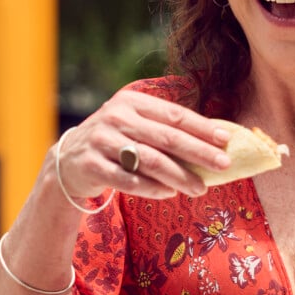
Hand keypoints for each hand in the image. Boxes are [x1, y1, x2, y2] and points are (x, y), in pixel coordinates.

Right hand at [54, 90, 231, 200]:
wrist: (68, 160)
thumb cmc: (116, 140)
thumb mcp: (135, 124)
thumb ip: (165, 128)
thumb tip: (215, 140)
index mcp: (132, 101)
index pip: (174, 114)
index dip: (202, 127)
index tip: (226, 139)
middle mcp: (116, 117)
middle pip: (166, 137)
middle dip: (199, 152)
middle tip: (224, 165)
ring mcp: (101, 140)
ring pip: (150, 160)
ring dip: (179, 176)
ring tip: (200, 188)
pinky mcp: (91, 165)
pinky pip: (128, 180)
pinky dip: (152, 188)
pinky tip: (170, 194)